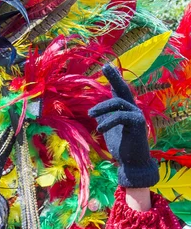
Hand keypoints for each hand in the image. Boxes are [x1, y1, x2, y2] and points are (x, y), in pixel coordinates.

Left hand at [88, 64, 158, 188]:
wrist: (132, 162)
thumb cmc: (121, 146)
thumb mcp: (108, 131)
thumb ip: (104, 119)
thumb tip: (94, 112)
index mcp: (124, 109)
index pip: (118, 91)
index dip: (113, 79)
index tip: (106, 66)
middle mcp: (132, 109)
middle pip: (122, 90)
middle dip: (114, 77)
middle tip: (105, 67)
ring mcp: (136, 115)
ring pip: (118, 103)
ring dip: (102, 107)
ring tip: (90, 114)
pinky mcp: (137, 123)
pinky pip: (121, 116)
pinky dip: (108, 121)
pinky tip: (99, 129)